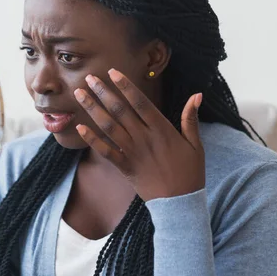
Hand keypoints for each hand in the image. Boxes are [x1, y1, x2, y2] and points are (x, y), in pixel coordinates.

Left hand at [74, 68, 204, 200]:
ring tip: (79, 95)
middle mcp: (144, 138)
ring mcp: (132, 152)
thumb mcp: (196, 144)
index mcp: (162, 129)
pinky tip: (79, 127)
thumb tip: (197, 94)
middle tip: (89, 78)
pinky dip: (92, 140)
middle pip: (120, 110)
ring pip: (108, 126)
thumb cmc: (190, 172)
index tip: (112, 72)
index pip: (140, 102)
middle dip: (103, 92)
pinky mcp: (124, 166)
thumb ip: (191, 118)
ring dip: (93, 109)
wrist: (180, 203)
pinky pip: (105, 151)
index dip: (125, 86)